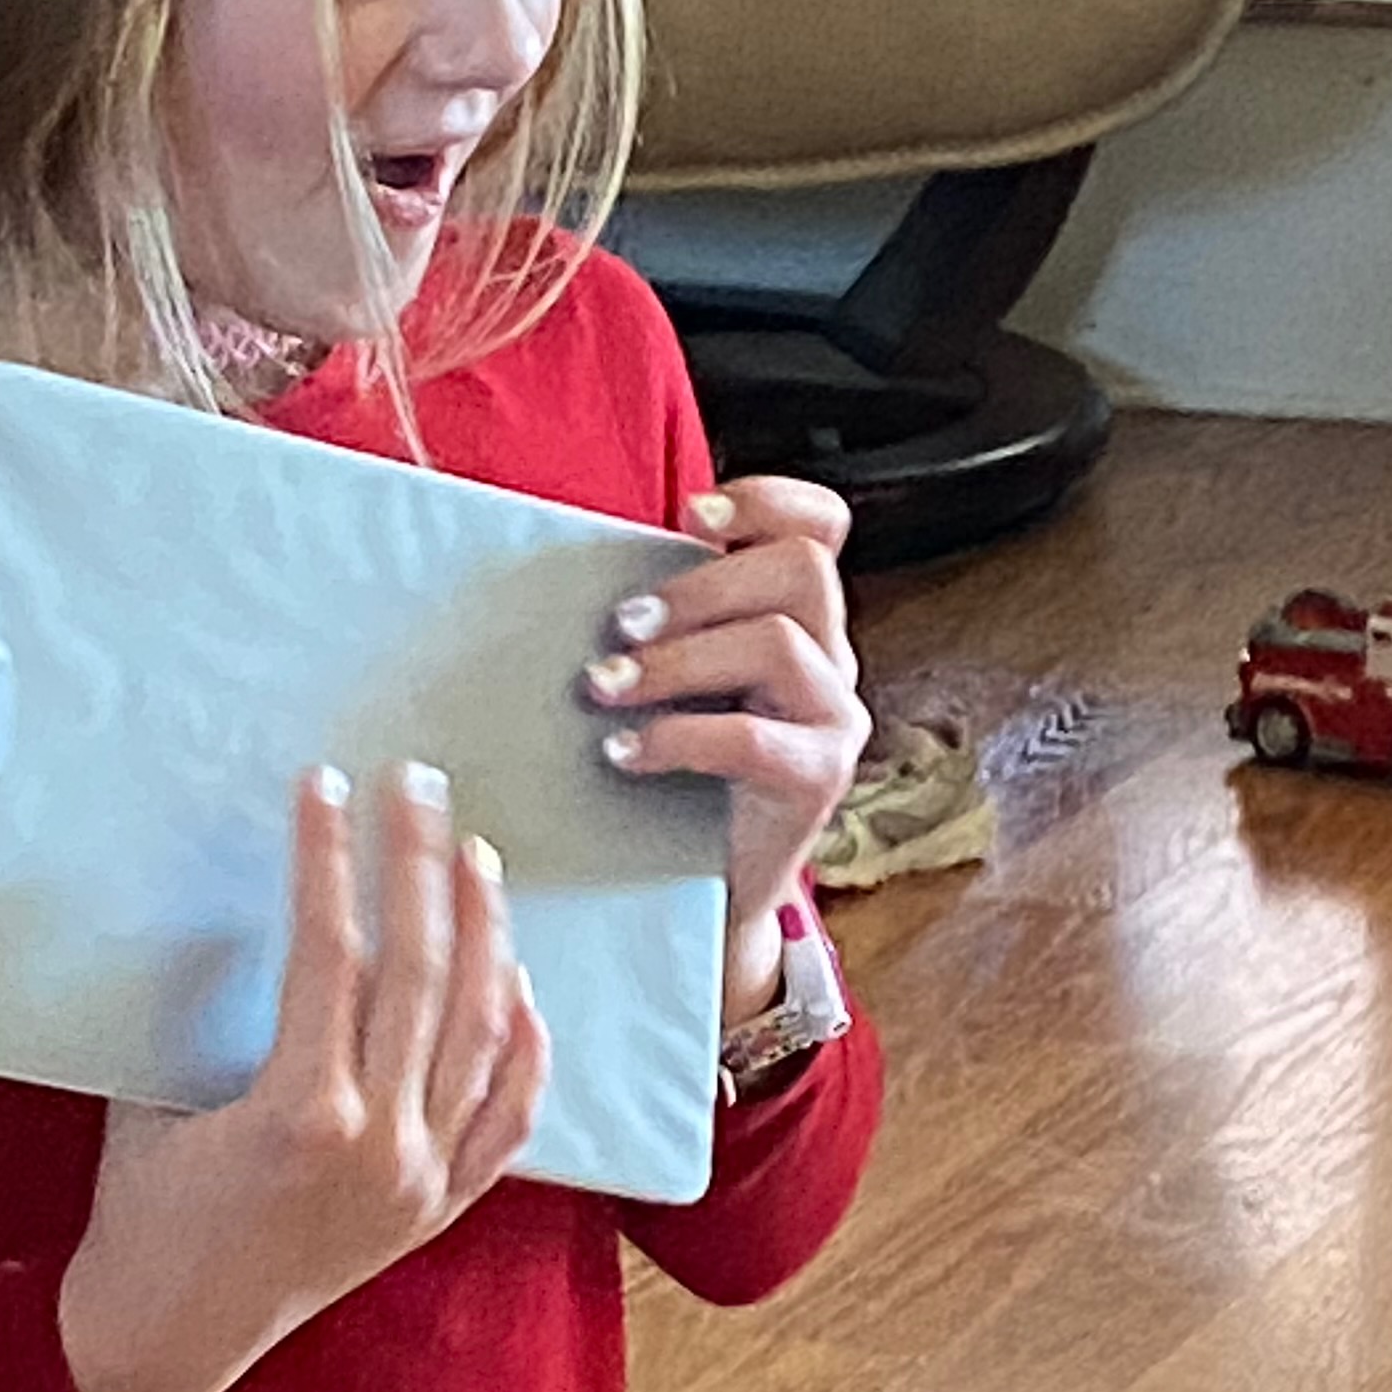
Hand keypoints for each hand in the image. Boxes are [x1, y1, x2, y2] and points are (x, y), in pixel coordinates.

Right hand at [57, 764, 550, 1391]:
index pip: (330, 951)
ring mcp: (420, 1180)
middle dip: (420, 866)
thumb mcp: (152, 1099)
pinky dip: (524, 1049)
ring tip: (477, 859)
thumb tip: (232, 918)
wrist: (167, 1336)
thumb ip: (200, 1016)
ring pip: (482, 1036)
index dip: (328, 859)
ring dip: (485, 937)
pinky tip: (521, 987)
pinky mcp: (438, 1210)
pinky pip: (509, 1120)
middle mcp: (380, 1143)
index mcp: (301, 1112)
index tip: (324, 787)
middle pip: (423, 974)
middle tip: (416, 787)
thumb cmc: (142, 1215)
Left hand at [585, 480, 869, 1017]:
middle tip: (618, 625)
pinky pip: (756, 739)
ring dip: (678, 658)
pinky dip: (678, 736)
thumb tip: (560, 569)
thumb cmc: (671, 773)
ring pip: (779, 642)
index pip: (821, 525)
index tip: (689, 515)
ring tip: (605, 689)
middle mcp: (828, 658)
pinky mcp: (818, 779)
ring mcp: (832, 718)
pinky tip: (625, 753)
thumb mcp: (668, 680)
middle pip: (802, 568)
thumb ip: (654, 621)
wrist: (701, 891)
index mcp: (796, 616)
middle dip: (699, 586)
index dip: (767, 500)